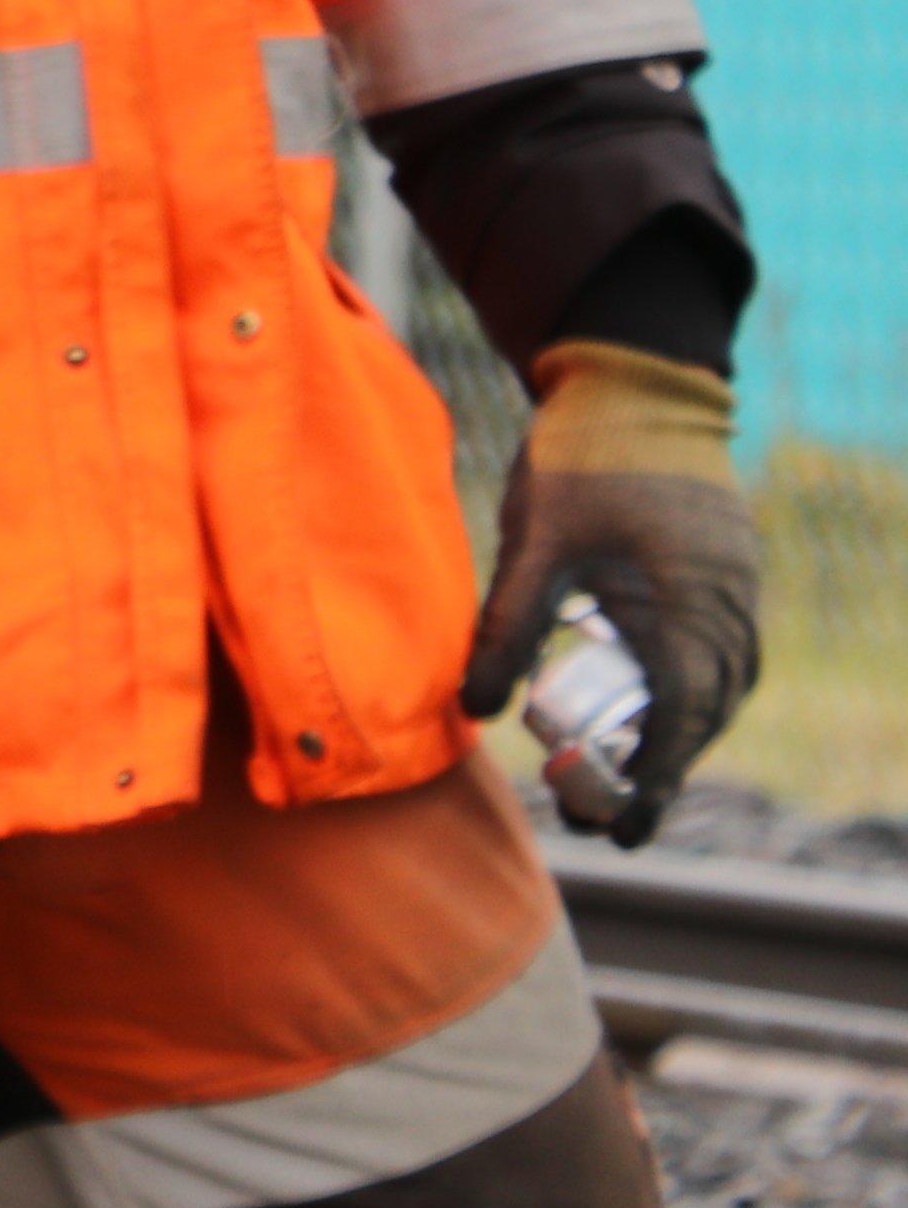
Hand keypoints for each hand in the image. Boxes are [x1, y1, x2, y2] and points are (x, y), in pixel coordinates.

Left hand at [470, 342, 763, 848]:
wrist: (632, 385)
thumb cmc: (585, 458)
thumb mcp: (538, 540)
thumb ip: (510, 624)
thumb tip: (477, 712)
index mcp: (694, 601)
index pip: (685, 710)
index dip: (654, 772)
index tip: (622, 822)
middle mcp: (728, 607)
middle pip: (703, 713)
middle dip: (656, 772)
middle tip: (599, 820)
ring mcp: (730, 593)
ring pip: (713, 690)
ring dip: (669, 738)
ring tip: (612, 782)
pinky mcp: (715, 581)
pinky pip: (711, 657)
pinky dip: (678, 696)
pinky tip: (635, 715)